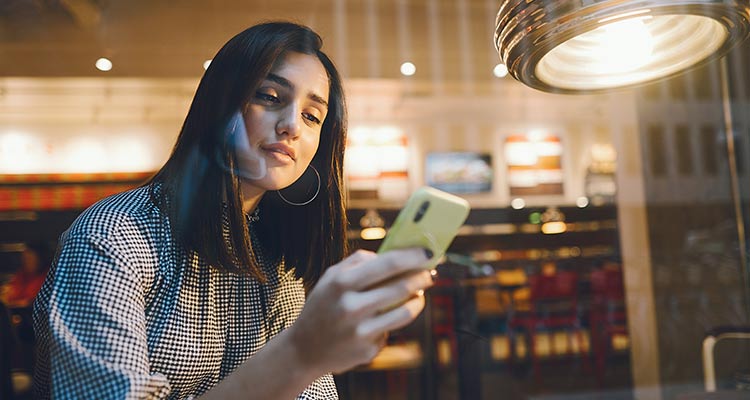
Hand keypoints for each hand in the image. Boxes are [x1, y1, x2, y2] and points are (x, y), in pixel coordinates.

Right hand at [287, 248, 433, 374]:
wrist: (304, 350)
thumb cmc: (322, 306)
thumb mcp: (330, 278)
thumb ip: (357, 262)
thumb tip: (390, 255)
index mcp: (341, 283)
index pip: (387, 264)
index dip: (412, 257)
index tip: (427, 252)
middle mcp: (351, 307)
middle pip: (401, 288)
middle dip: (421, 278)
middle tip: (430, 273)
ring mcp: (360, 332)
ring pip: (404, 312)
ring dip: (418, 301)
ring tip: (419, 294)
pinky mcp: (367, 351)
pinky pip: (390, 331)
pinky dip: (392, 322)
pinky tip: (384, 319)